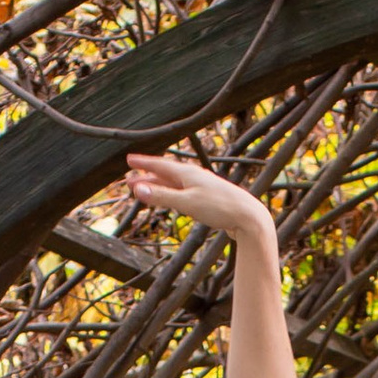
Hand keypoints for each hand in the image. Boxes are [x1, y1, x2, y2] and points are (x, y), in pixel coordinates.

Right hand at [122, 150, 273, 242]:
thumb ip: (162, 196)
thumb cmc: (219, 208)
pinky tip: (173, 198)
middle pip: (166, 175)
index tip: (129, 160)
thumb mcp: (187, 203)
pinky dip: (172, 194)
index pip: (160, 166)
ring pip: (175, 184)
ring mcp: (203, 187)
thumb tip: (138, 189)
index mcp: (188, 173)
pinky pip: (184, 193)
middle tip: (130, 180)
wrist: (249, 217)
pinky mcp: (209, 198)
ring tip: (146, 190)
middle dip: (147, 177)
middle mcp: (195, 177)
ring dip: (159, 187)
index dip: (143, 163)